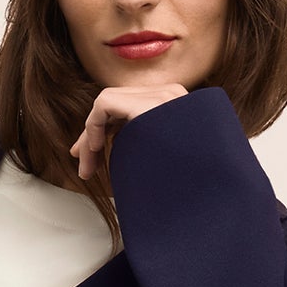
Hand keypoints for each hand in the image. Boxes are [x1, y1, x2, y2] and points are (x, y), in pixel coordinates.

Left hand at [69, 82, 187, 179]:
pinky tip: (96, 149)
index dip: (102, 135)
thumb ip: (134, 149)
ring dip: (89, 140)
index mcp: (173, 109)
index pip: (127, 112)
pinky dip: (93, 126)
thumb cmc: (178, 188)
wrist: (200, 191)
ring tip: (88, 170)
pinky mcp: (149, 102)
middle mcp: (169, 97)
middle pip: (115, 109)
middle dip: (92, 138)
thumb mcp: (152, 164)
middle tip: (85, 171)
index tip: (90, 165)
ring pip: (106, 106)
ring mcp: (162, 95)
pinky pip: (103, 104)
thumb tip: (102, 146)